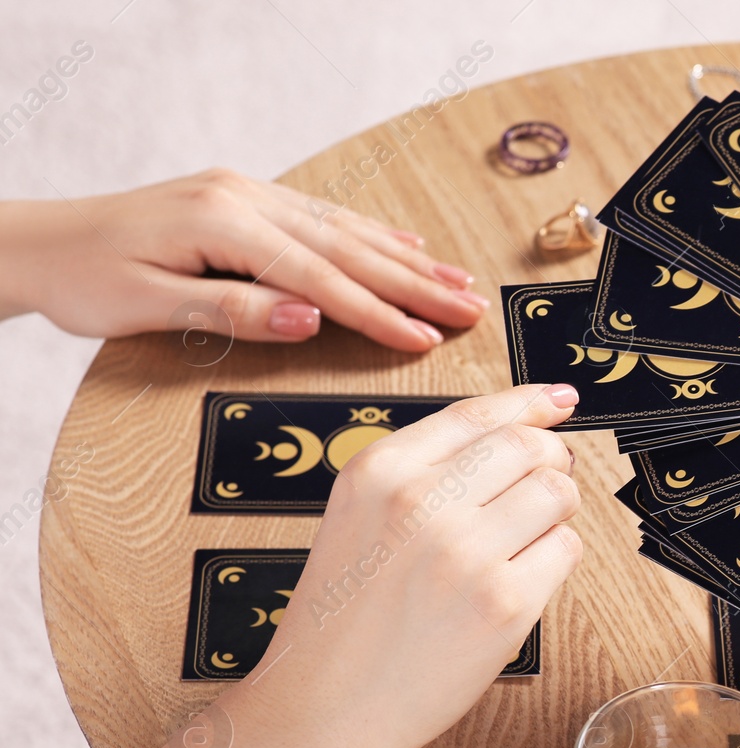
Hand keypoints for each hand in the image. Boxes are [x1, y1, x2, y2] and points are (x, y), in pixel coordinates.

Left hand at [0, 168, 488, 350]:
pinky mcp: (245, 199)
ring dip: (407, 259)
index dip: (377, 312)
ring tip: (459, 282)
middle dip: (415, 282)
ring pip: (345, 228)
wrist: (40, 241)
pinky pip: (324, 216)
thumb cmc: (85, 279)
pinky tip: (408, 243)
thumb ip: (232, 311)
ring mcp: (247, 193)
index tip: (425, 338)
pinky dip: (372, 234)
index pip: (319, 277)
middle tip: (472, 309)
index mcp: (222, 223)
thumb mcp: (147, 306)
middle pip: (347, 248)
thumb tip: (308, 317)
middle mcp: (243, 197)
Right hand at [231, 384, 582, 747]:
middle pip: (530, 447)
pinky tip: (521, 578)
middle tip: (547, 482)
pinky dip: (555, 558)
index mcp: (378, 472)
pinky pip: (565, 550)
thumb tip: (521, 428)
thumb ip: (426, 472)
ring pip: (558, 492)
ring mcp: (466, 552)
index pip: (477, 414)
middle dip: (551, 460)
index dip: (530, 402)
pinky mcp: (504, 603)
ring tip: (526, 538)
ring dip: (557, 511)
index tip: (559, 400)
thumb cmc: (344, 620)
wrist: (323, 709)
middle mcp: (420, 502)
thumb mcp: (358, 517)